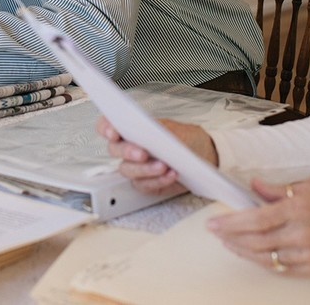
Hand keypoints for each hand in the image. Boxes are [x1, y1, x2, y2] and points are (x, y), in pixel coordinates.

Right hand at [97, 116, 217, 195]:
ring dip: (145, 169)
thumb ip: (160, 131)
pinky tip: (171, 174)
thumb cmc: (187, 139)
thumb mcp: (176, 130)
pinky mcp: (146, 183)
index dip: (106, 128)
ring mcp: (136, 167)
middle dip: (128, 151)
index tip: (114, 132)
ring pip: (128, 170)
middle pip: (115, 150)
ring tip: (164, 165)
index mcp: (133, 129)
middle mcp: (130, 148)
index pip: (108, 126)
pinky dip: (159, 180)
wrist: (203, 156)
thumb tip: (150, 135)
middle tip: (143, 153)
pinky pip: (144, 185)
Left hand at [206, 178, 309, 274]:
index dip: (230, 223)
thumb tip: (253, 187)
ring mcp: (307, 254)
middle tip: (216, 232)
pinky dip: (263, 261)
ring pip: (265, 257)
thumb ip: (277, 189)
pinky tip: (253, 253)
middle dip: (230, 237)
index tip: (213, 223)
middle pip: (255, 241)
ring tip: (230, 242)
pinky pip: (281, 268)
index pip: (254, 219)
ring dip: (243, 251)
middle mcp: (300, 234)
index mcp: (298, 209)